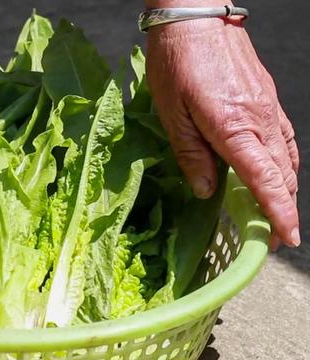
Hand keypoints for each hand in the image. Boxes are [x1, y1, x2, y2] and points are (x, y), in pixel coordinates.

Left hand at [145, 10, 299, 247]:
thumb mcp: (172, 114)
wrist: (194, 19)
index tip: (288, 237)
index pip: (264, 179)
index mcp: (234, 128)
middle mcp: (259, 119)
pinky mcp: (267, 97)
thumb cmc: (176, 64)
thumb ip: (191, 155)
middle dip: (285, 207)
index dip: (278, 212)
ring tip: (280, 210)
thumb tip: (206, 191)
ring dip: (286, 187)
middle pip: (282, 173)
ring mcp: (268, 107)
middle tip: (281, 235)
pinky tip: (277, 171)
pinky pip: (284, 137)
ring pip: (287, 156)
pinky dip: (284, 162)